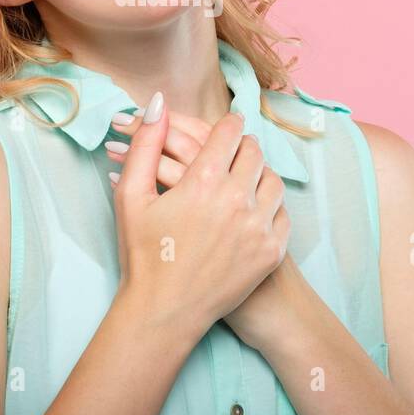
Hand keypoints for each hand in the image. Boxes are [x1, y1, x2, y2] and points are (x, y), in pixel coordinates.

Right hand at [107, 106, 293, 350]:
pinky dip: (270, 206)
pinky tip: (252, 210)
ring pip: (273, 179)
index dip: (226, 125)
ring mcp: (259, 227)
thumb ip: (145, 143)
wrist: (164, 312)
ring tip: (242, 180)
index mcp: (203, 181)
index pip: (230, 131)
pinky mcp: (271, 252)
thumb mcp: (131, 195)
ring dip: (258, 174)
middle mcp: (237, 200)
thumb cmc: (142, 253)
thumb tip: (159, 102)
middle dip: (242, 147)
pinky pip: (282, 213)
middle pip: (255, 151)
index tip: (223, 130)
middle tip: (231, 153)